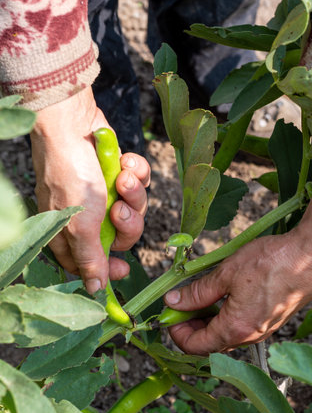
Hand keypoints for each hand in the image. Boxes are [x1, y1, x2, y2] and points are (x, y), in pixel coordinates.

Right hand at [31, 87, 149, 292]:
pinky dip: (137, 174)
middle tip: (120, 208)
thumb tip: (95, 288)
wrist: (73, 123)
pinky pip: (139, 184)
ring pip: (135, 209)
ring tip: (123, 178)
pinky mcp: (118, 174)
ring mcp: (105, 194)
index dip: (110, 269)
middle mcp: (89, 217)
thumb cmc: (70, 174)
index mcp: (72, 234)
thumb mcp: (80, 223)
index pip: (93, 264)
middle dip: (128, 223)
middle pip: (122, 237)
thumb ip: (90, 258)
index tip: (125, 269)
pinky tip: (125, 162)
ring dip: (133, 195)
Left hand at [164, 117, 311, 354]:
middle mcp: (249, 336)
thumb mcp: (226, 273)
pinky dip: (225, 314)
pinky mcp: (271, 318)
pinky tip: (222, 292)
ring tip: (199, 293)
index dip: (176, 332)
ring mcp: (262, 329)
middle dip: (190, 325)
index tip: (168, 313)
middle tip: (180, 302)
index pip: (195, 346)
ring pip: (225, 333)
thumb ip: (198, 291)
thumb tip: (173, 302)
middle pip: (210, 342)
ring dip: (208, 318)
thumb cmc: (271, 263)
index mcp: (235, 329)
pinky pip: (240, 324)